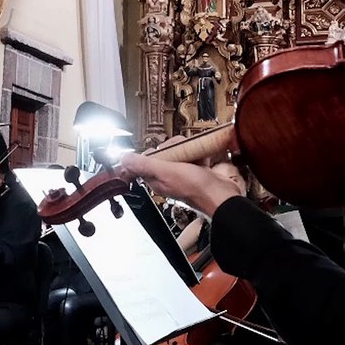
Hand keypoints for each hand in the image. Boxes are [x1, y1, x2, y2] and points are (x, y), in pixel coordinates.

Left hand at [116, 153, 238, 217]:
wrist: (222, 196)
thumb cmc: (196, 189)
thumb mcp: (165, 172)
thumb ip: (143, 165)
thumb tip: (122, 158)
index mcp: (156, 179)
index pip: (147, 159)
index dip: (154, 151)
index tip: (163, 149)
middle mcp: (168, 178)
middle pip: (165, 153)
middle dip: (174, 148)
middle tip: (181, 152)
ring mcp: (184, 175)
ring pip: (180, 153)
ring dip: (187, 150)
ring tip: (194, 154)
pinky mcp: (198, 172)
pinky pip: (195, 156)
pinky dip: (199, 154)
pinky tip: (203, 158)